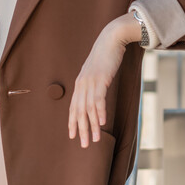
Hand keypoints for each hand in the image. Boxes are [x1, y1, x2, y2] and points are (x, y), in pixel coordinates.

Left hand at [69, 21, 128, 147]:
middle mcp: (81, 84)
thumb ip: (94, 82)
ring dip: (92, 126)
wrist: (111, 38)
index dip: (72, 123)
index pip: (73, 107)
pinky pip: (98, 99)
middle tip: (84, 145)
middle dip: (81, 130)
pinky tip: (102, 123)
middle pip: (79, 112)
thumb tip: (96, 91)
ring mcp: (90, 82)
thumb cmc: (106, 54)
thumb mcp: (97, 70)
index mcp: (80, 83)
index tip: (73, 136)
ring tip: (95, 139)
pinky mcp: (100, 79)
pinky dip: (100, 112)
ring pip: (88, 109)